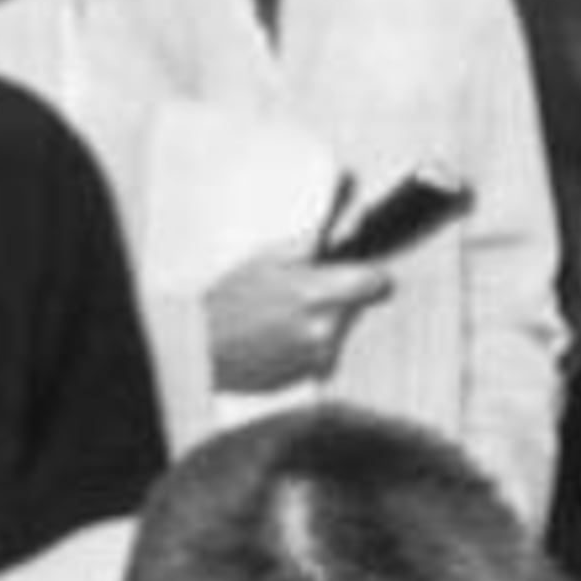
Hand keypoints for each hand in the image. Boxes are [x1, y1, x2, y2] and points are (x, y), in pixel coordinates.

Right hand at [207, 242, 395, 394]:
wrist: (201, 349)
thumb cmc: (230, 301)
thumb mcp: (271, 256)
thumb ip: (320, 234)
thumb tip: (351, 203)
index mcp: (319, 294)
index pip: (378, 282)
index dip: (368, 274)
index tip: (356, 272)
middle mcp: (326, 330)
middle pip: (361, 307)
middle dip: (342, 297)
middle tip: (304, 292)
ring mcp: (322, 359)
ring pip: (344, 331)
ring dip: (325, 322)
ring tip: (286, 317)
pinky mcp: (314, 378)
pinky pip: (327, 354)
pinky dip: (312, 345)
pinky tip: (282, 338)